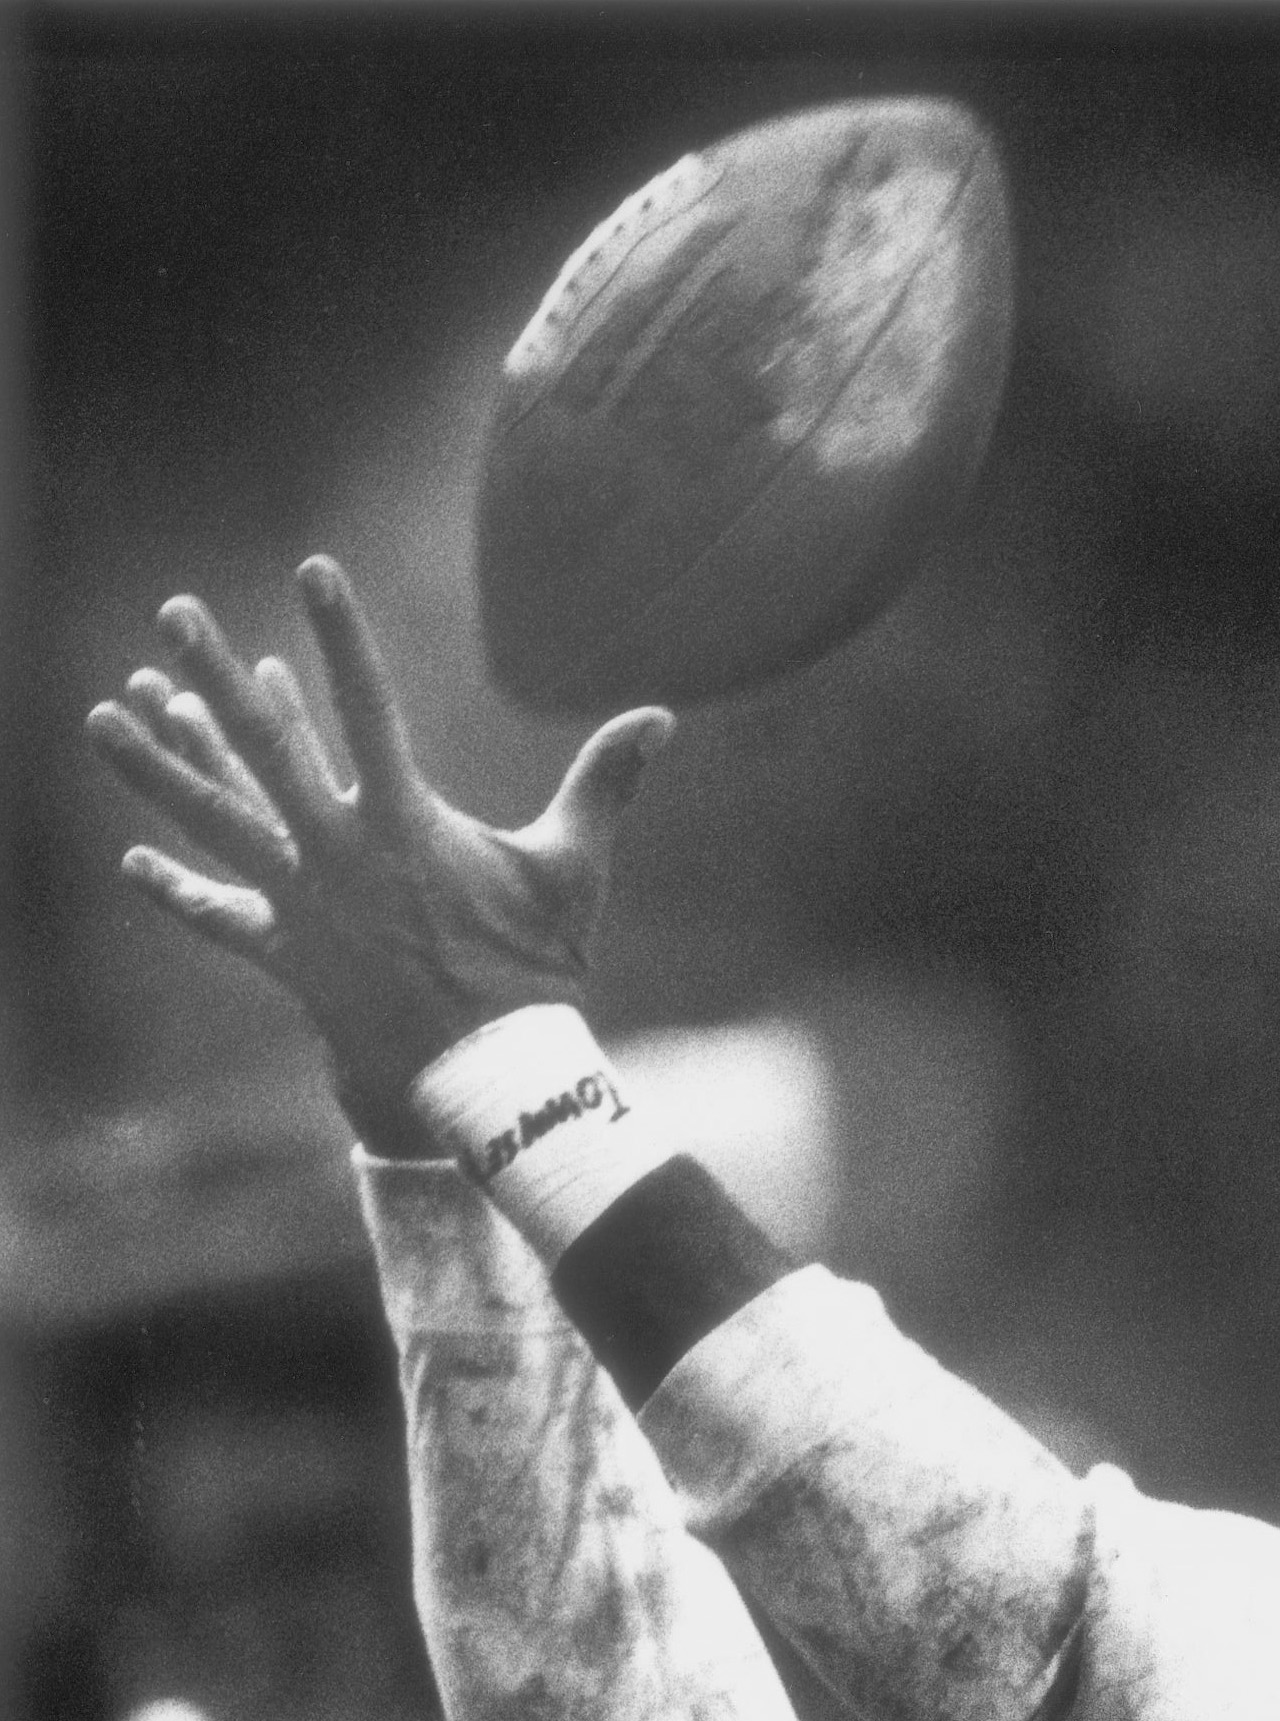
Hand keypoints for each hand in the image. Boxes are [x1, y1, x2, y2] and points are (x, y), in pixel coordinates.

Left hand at [86, 557, 674, 1152]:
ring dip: (156, 768)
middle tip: (172, 614)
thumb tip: (662, 716)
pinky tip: (132, 860)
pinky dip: (177, 893)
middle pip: (264, 748)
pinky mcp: (290, 959)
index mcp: (407, 821)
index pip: (367, 705)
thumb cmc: (539, 972)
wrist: (494, 1078)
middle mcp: (342, 853)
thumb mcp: (574, 869)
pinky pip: (221, 921)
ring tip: (103, 715)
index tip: (313, 569)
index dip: (340, 635)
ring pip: (218, 822)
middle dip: (212, 676)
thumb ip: (605, 783)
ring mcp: (306, 906)